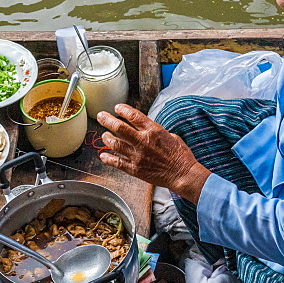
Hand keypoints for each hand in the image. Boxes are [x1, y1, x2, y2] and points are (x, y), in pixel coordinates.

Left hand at [96, 104, 210, 202]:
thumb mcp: (170, 136)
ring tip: (104, 135)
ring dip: (106, 138)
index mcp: (153, 131)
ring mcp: (137, 156)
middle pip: (119, 127)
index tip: (117, 108)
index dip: (122, 109)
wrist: (182, 174)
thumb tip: (145, 128)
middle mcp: (143, 141)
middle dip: (107, 120)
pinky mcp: (135, 169)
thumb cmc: (180, 155)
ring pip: (115, 144)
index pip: (133, 115)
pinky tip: (103, 155)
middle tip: (101, 116)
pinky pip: (117, 162)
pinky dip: (108, 158)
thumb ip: (155, 131)